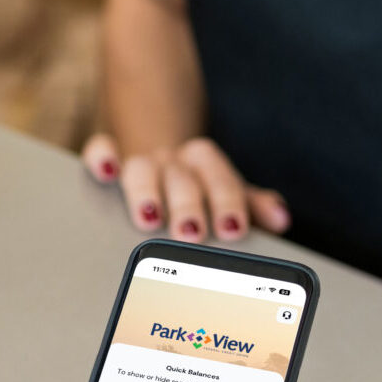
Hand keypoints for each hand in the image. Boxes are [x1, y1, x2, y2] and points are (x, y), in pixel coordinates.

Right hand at [82, 133, 290, 242]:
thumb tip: (281, 219)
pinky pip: (100, 148)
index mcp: (206, 165)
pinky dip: (101, 157)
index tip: (232, 228)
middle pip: (182, 176)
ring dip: (146, 191)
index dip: (227, 201)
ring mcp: (143, 160)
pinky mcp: (111, 159)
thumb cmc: (200, 185)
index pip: (219, 177)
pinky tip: (105, 173)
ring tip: (149, 218)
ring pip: (142, 167)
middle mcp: (175, 161)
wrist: (167, 150)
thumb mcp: (230, 194)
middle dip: (187, 205)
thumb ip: (253, 206)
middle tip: (191, 234)